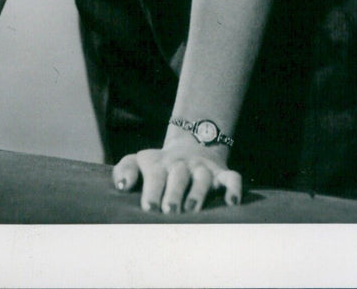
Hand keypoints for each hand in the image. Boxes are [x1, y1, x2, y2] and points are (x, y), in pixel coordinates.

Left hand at [113, 135, 241, 213]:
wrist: (191, 146)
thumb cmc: (159, 166)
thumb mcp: (139, 162)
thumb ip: (125, 170)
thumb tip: (122, 186)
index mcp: (159, 164)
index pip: (155, 174)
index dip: (152, 190)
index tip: (149, 208)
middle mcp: (181, 165)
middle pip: (178, 175)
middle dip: (174, 193)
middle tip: (170, 211)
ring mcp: (202, 168)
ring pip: (202, 177)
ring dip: (198, 192)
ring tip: (193, 210)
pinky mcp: (221, 173)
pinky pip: (231, 177)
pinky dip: (234, 188)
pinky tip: (232, 202)